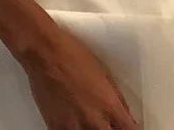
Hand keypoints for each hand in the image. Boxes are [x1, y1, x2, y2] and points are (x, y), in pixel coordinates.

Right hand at [19, 24, 140, 128]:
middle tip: (107, 123)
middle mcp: (94, 121)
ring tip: (88, 121)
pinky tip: (74, 123)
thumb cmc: (72, 55)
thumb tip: (126, 117)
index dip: (130, 129)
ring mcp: (74, 127)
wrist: (43, 51)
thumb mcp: (103, 73)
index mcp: (110, 106)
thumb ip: (117, 100)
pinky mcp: (56, 128)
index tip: (126, 127)